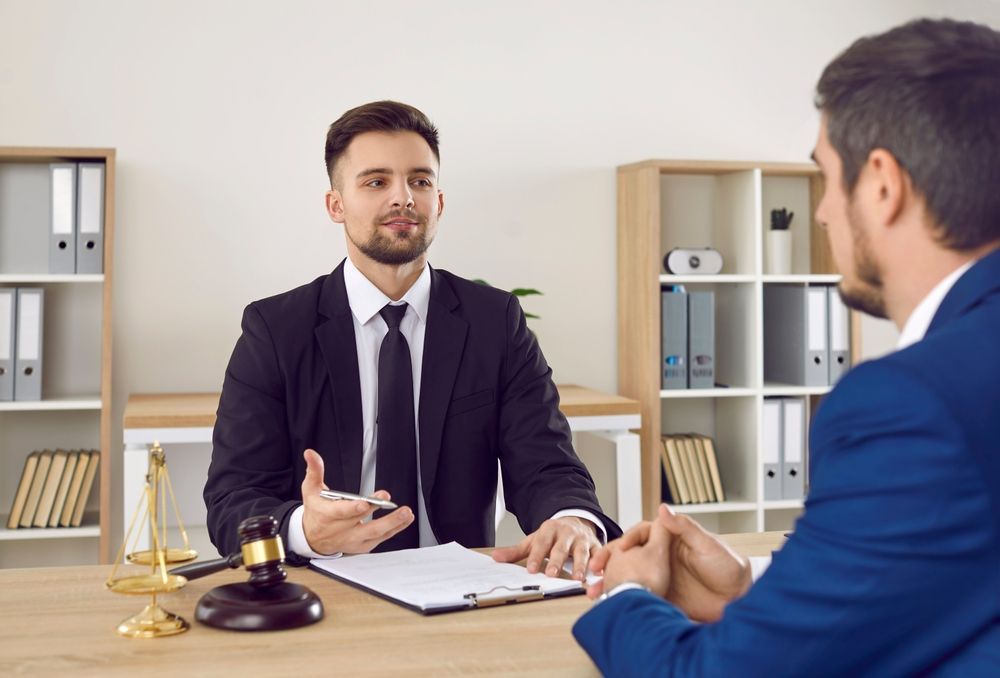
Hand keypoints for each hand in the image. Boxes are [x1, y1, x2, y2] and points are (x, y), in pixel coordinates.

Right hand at [300, 449, 413, 554]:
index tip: (365, 502)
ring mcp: (352, 540)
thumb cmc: (315, 511)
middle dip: (377, 512)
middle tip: (389, 501)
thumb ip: (314, 470)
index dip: (353, 509)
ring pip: (374, 534)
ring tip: (406, 513)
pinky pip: (380, 539)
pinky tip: (405, 520)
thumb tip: (310, 453)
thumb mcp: (310, 489)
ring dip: (393, 524)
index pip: (341, 512)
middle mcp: (340, 530)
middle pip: (361, 523)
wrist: (313, 538)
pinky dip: (394, 530)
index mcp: (327, 515)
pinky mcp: (361, 545)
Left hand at [492, 516, 601, 580]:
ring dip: (580, 565)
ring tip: (577, 578)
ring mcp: (582, 539)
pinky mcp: (596, 545)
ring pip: (582, 552)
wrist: (575, 522)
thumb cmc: (552, 536)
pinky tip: (597, 575)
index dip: (537, 556)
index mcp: (549, 529)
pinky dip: (600, 564)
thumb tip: (495, 558)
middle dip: (558, 561)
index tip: (532, 569)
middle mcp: (567, 533)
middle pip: (561, 547)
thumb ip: (516, 551)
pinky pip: (599, 555)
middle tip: (553, 574)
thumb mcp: (534, 540)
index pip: (542, 543)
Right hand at [587, 504, 750, 621]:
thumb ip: (684, 527)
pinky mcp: (661, 595)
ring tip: (594, 592)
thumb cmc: (727, 566)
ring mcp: (659, 576)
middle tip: (594, 570)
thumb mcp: (706, 544)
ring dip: (610, 582)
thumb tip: (663, 508)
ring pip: (628, 576)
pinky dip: (623, 600)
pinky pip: (638, 595)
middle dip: (608, 561)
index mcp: (669, 540)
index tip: (617, 551)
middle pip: (627, 555)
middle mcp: (660, 557)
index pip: (639, 535)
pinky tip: (610, 605)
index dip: (626, 541)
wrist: (739, 599)